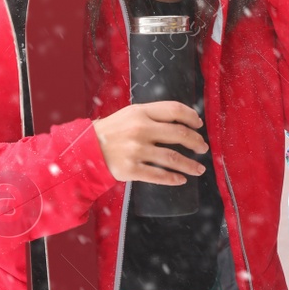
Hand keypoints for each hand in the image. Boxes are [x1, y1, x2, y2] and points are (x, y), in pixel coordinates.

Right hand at [92, 102, 208, 184]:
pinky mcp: (130, 169)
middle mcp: (140, 130)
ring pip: (172, 158)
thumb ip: (153, 115)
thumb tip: (183, 120)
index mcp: (141, 113)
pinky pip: (158, 175)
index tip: (199, 124)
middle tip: (203, 148)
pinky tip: (181, 180)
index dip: (191, 117)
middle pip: (179, 134)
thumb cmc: (112, 131)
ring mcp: (135, 150)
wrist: (85, 150)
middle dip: (196, 142)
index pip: (175, 110)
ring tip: (199, 168)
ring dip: (190, 164)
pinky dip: (173, 179)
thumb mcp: (130, 114)